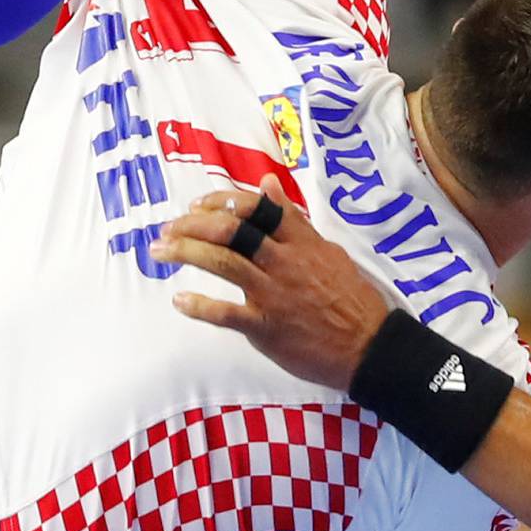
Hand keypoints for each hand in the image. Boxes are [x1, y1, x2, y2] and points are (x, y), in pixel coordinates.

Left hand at [162, 177, 390, 388]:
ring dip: (184, 253)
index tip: (197, 205)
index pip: (254, 207)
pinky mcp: (268, 327)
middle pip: (231, 229)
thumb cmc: (352, 301)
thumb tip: (267, 183)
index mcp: (301, 241)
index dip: (219, 201)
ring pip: (223, 262)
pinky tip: (180, 299)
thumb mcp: (328, 251)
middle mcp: (285, 262)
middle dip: (191, 224)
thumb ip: (294, 220)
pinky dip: (198, 305)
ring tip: (159, 251)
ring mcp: (275, 294)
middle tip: (168, 228)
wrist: (370, 347)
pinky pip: (226, 313)